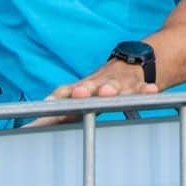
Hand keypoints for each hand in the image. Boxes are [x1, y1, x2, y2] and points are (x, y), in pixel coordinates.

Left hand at [30, 59, 159, 126]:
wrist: (133, 62)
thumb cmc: (101, 86)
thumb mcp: (83, 94)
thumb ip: (61, 108)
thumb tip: (33, 123)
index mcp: (83, 88)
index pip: (66, 92)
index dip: (58, 97)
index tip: (47, 103)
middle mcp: (98, 83)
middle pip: (89, 86)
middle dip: (84, 90)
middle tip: (78, 94)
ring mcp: (117, 82)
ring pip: (114, 84)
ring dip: (111, 88)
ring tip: (108, 92)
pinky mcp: (136, 84)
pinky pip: (141, 87)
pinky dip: (145, 89)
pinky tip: (152, 91)